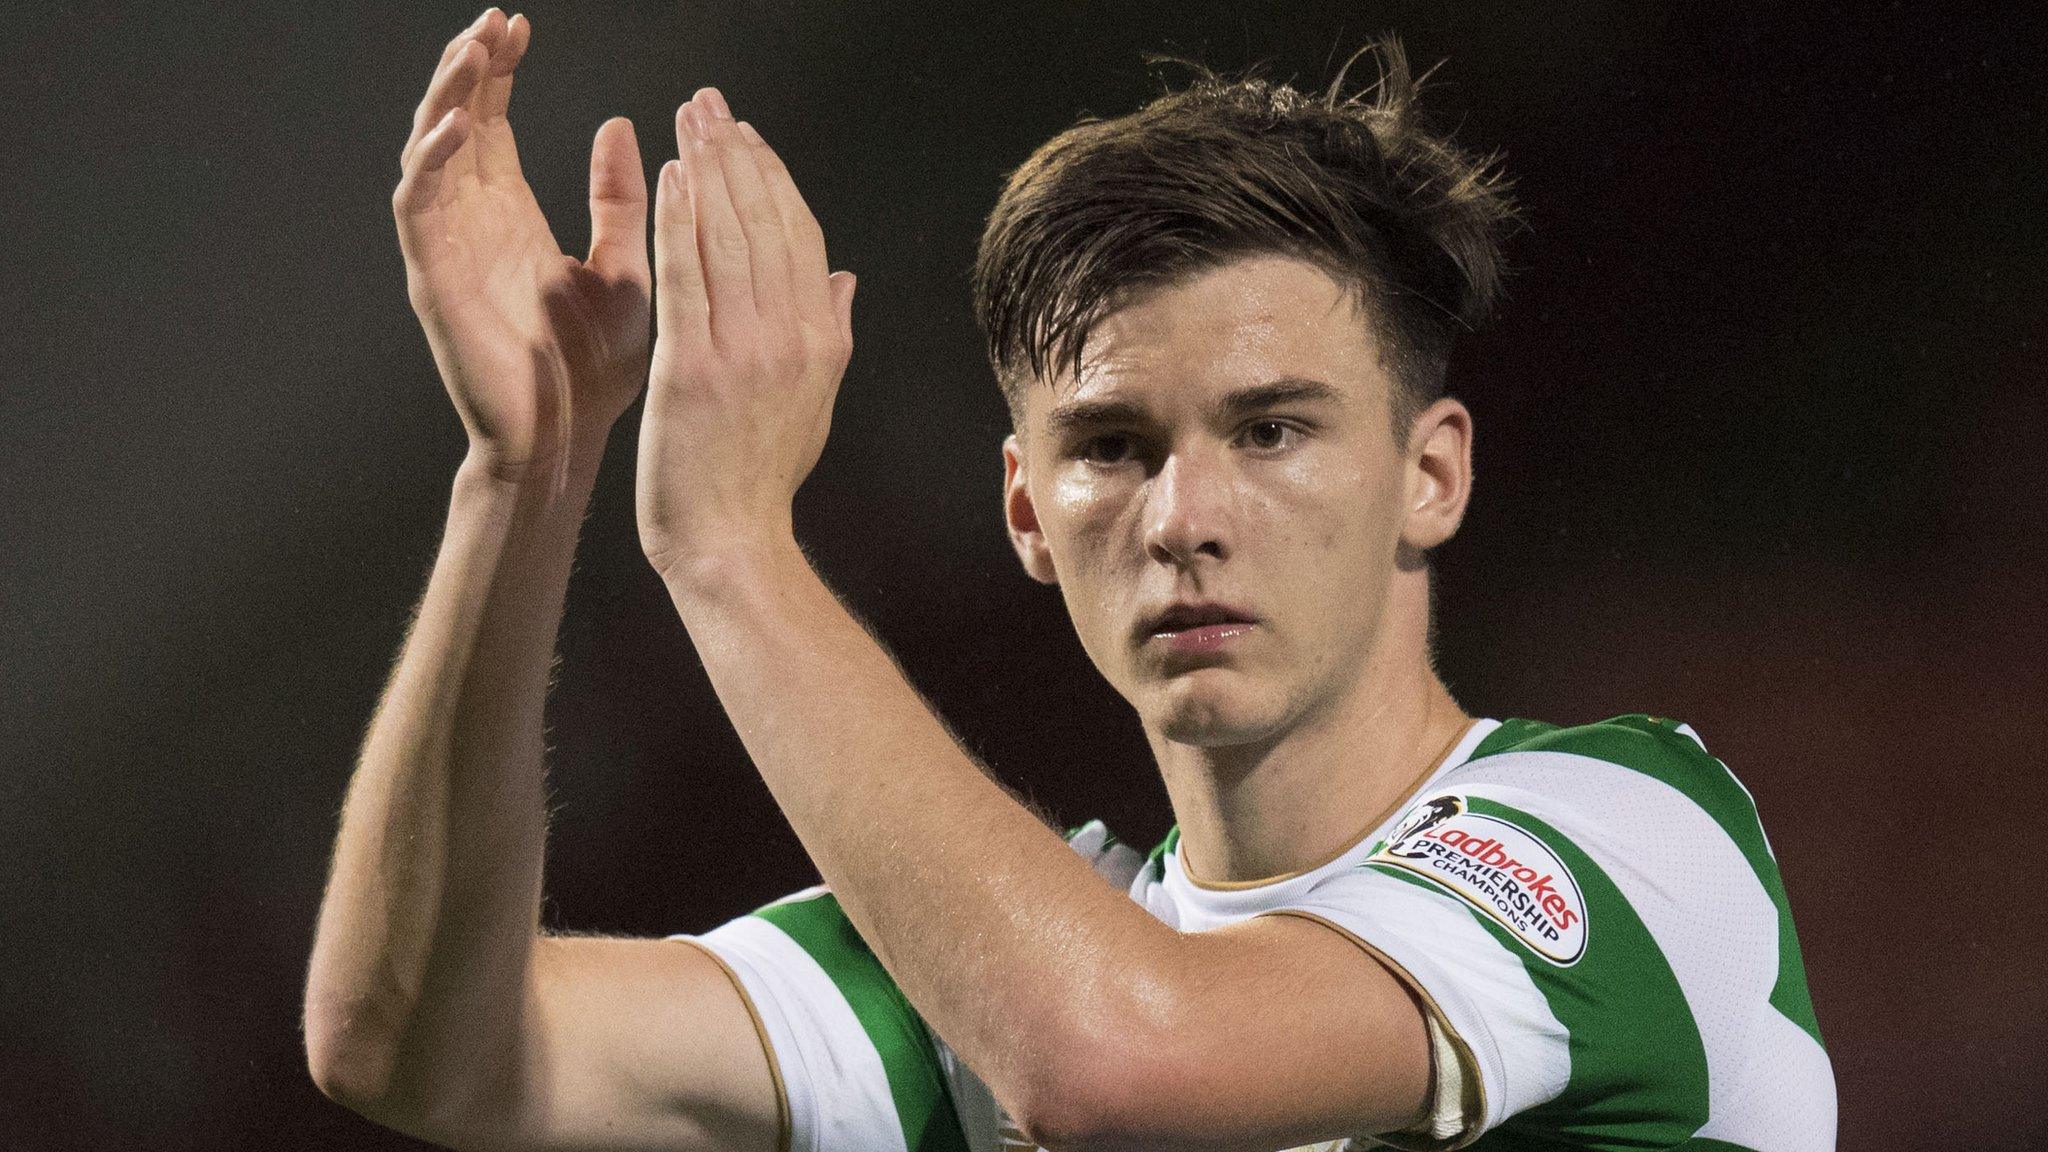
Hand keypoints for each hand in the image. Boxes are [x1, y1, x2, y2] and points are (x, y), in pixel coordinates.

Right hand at [394, 9, 651, 487]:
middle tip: (492, 21)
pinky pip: (419, 207)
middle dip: (468, 68)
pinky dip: (433, 162)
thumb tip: (621, 125)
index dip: (498, 72)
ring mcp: (448, 249)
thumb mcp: (625, 268)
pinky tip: (461, 126)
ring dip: (446, 98)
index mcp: (511, 217)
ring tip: (472, 52)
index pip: (493, 124)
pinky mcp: (435, 279)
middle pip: (454, 123)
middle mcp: (471, 224)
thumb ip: (619, 201)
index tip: (518, 24)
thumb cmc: (594, 370)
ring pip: (427, 152)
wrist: (567, 441)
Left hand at [635, 88, 856, 577]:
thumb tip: (844, 278)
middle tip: (710, 104)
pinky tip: (669, 178)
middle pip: (765, 225)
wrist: (729, 542)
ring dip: (707, 171)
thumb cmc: (761, 477)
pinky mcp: (691, 368)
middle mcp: (789, 338)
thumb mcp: (814, 402)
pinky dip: (679, 223)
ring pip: (728, 240)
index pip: (800, 238)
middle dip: (737, 156)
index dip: (773, 179)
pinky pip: (687, 279)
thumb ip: (831, 333)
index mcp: (820, 342)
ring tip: (689, 121)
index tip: (748, 136)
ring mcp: (743, 353)